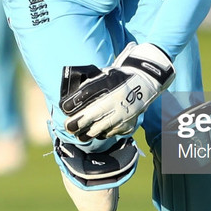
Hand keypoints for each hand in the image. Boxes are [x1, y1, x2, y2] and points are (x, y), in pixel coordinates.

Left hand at [60, 42, 174, 140]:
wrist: (145, 83)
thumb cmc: (119, 79)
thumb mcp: (104, 76)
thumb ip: (89, 86)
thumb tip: (71, 99)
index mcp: (110, 87)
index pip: (88, 98)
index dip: (75, 106)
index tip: (65, 110)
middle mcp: (118, 102)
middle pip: (94, 118)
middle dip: (78, 124)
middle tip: (69, 127)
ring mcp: (124, 116)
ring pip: (101, 130)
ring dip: (88, 133)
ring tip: (80, 134)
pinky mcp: (129, 125)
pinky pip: (111, 133)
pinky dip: (102, 133)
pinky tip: (97, 130)